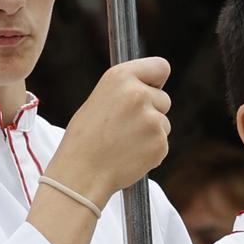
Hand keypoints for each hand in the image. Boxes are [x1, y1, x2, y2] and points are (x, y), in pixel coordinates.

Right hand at [49, 57, 171, 202]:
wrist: (79, 176)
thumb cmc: (83, 141)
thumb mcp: (97, 102)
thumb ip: (125, 92)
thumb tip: (150, 90)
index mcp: (120, 78)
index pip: (160, 66)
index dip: (156, 80)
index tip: (150, 89)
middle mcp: (139, 94)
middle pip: (164, 99)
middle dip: (151, 111)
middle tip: (123, 127)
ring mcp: (152, 119)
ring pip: (163, 123)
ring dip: (149, 133)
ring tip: (122, 144)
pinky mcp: (160, 143)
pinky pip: (161, 144)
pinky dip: (149, 151)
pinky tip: (127, 156)